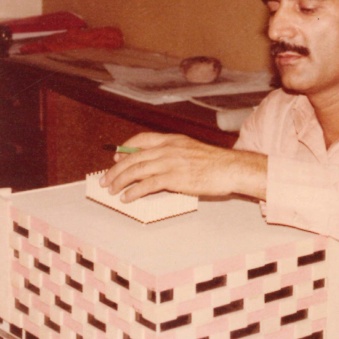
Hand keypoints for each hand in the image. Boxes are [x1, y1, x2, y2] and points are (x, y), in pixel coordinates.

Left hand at [100, 133, 266, 201]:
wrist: (231, 169)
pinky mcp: (173, 178)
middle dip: (116, 169)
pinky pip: (146, 185)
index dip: (126, 148)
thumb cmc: (217, 163)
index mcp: (173, 139)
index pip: (142, 139)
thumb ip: (175, 154)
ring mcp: (170, 163)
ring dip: (120, 181)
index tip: (117, 157)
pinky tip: (127, 198)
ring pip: (136, 170)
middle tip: (107, 179)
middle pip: (133, 157)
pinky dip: (133, 192)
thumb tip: (160, 165)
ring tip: (113, 190)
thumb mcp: (192, 150)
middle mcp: (168, 148)